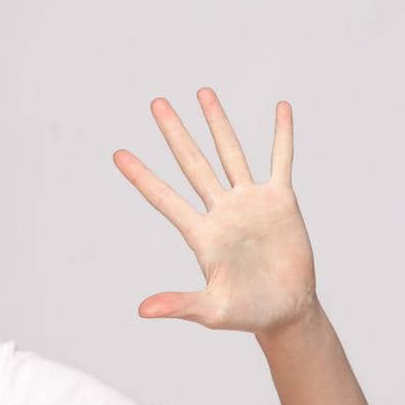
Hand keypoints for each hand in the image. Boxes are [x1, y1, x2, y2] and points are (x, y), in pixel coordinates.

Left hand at [111, 88, 318, 335]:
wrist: (286, 311)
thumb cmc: (246, 312)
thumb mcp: (211, 311)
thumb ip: (178, 305)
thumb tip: (142, 310)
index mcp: (200, 235)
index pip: (164, 199)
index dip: (142, 177)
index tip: (118, 154)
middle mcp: (221, 211)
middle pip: (192, 163)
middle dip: (174, 132)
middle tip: (156, 102)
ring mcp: (250, 202)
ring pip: (230, 153)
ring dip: (217, 122)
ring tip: (202, 92)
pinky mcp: (281, 201)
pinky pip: (280, 160)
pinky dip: (281, 134)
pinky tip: (280, 107)